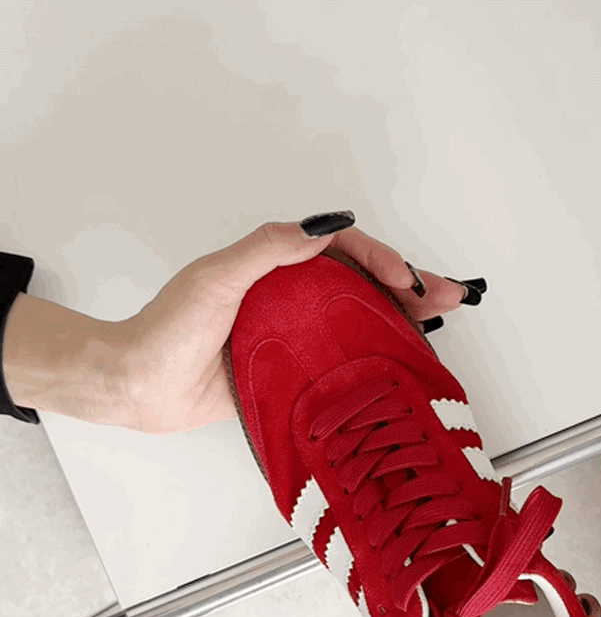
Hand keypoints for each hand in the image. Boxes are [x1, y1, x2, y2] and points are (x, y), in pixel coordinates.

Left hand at [109, 214, 468, 433]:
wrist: (138, 387)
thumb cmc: (166, 331)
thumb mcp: (216, 278)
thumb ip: (267, 249)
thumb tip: (322, 229)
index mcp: (275, 267)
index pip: (341, 251)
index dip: (379, 259)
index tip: (404, 277)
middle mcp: (290, 298)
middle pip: (361, 284)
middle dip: (408, 285)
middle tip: (446, 295)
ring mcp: (294, 336)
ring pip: (358, 320)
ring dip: (400, 318)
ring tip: (438, 321)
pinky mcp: (291, 372)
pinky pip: (340, 360)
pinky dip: (374, 356)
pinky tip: (399, 360)